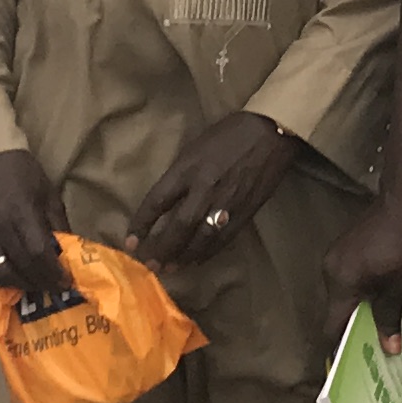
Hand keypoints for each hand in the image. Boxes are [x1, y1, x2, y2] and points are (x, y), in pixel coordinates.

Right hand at [0, 150, 72, 291]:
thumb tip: (68, 252)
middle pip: (21, 267)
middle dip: (41, 282)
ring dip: (20, 284)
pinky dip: (0, 276)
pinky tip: (13, 276)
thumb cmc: (21, 171)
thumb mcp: (47, 192)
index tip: (66, 282)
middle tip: (55, 288)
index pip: (38, 253)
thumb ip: (57, 223)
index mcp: (20, 212)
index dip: (53, 272)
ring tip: (36, 285)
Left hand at [127, 110, 302, 269]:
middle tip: (149, 265)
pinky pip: (223, 239)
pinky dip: (207, 252)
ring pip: (200, 238)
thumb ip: (180, 174)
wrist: (271, 133)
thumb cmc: (229, 134)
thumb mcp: (194, 147)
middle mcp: (204, 188)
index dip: (141, 224)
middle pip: (178, 226)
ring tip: (169, 269)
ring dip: (183, 256)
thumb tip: (166, 201)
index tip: (130, 242)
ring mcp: (226, 203)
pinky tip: (196, 260)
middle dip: (162, 248)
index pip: (157, 201)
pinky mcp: (244, 212)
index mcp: (188, 168)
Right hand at [324, 186, 401, 354]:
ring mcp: (336, 257)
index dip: (337, 349)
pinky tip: (377, 301)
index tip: (346, 368)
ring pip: (342, 294)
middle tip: (368, 353)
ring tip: (375, 329)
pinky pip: (348, 279)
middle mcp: (330, 272)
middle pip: (335, 311)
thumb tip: (387, 349)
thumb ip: (388, 318)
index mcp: (340, 284)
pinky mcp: (346, 248)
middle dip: (351, 331)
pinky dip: (359, 293)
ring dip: (356, 310)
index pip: (331, 326)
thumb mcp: (400, 287)